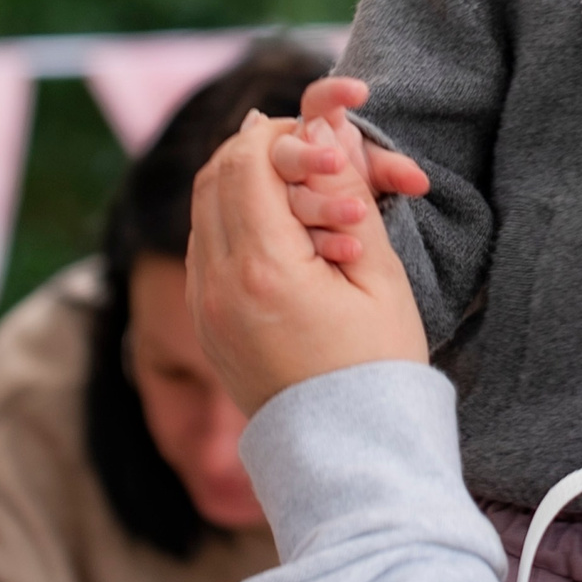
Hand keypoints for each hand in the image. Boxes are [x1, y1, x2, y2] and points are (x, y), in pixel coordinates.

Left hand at [189, 110, 429, 415]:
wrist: (348, 456)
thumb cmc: (378, 368)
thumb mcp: (380, 275)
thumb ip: (348, 192)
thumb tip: (322, 126)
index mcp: (263, 270)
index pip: (247, 161)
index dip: (286, 136)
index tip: (329, 144)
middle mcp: (215, 286)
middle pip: (215, 176)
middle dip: (262, 153)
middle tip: (317, 161)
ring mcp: (201, 308)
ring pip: (205, 209)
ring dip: (249, 187)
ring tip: (310, 202)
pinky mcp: (203, 325)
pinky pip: (205, 248)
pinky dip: (238, 224)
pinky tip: (289, 238)